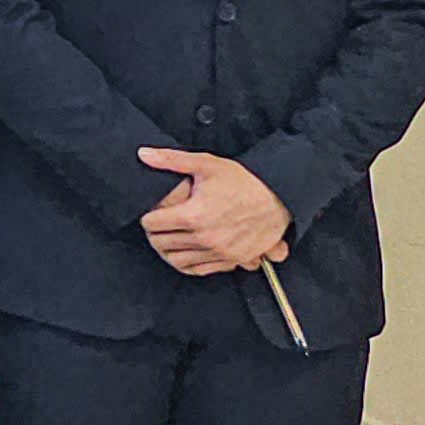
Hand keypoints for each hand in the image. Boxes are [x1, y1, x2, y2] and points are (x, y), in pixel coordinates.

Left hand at [137, 147, 291, 275]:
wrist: (280, 197)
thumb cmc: (245, 181)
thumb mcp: (207, 164)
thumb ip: (172, 160)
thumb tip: (144, 154)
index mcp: (193, 215)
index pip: (152, 224)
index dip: (148, 217)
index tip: (151, 213)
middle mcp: (204, 238)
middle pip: (161, 244)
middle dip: (154, 234)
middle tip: (157, 227)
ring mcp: (218, 252)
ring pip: (176, 261)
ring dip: (168, 251)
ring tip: (168, 240)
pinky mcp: (231, 260)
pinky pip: (199, 270)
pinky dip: (188, 264)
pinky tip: (186, 252)